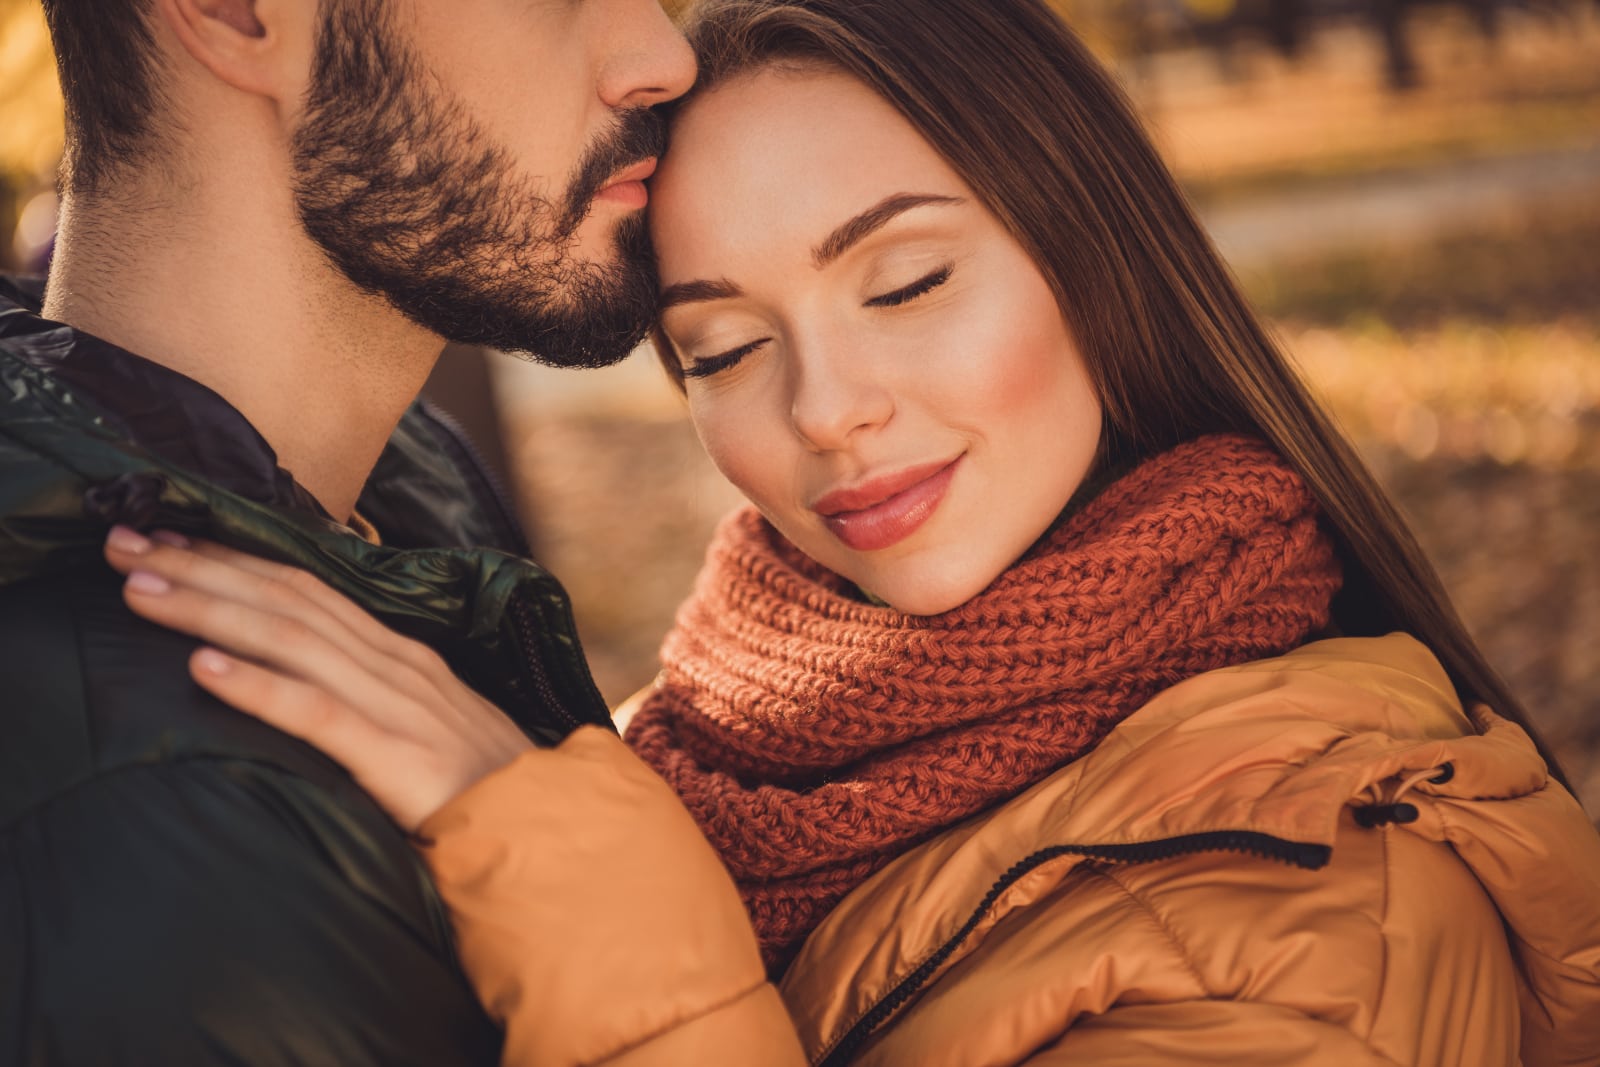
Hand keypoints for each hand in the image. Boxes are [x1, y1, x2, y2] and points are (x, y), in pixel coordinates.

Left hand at [103, 525, 534, 830]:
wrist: (550, 832)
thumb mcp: (425, 725)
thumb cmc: (482, 789)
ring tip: (142, 591)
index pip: (305, 588)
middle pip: (287, 599)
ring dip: (211, 610)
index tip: (165, 536)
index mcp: (399, 654)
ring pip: (291, 640)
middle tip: (123, 543)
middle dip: (201, 567)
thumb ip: (370, 698)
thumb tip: (303, 680)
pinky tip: (203, 670)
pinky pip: (316, 714)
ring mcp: (398, 707)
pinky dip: (258, 688)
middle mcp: (396, 665)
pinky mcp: (396, 758)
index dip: (232, 558)